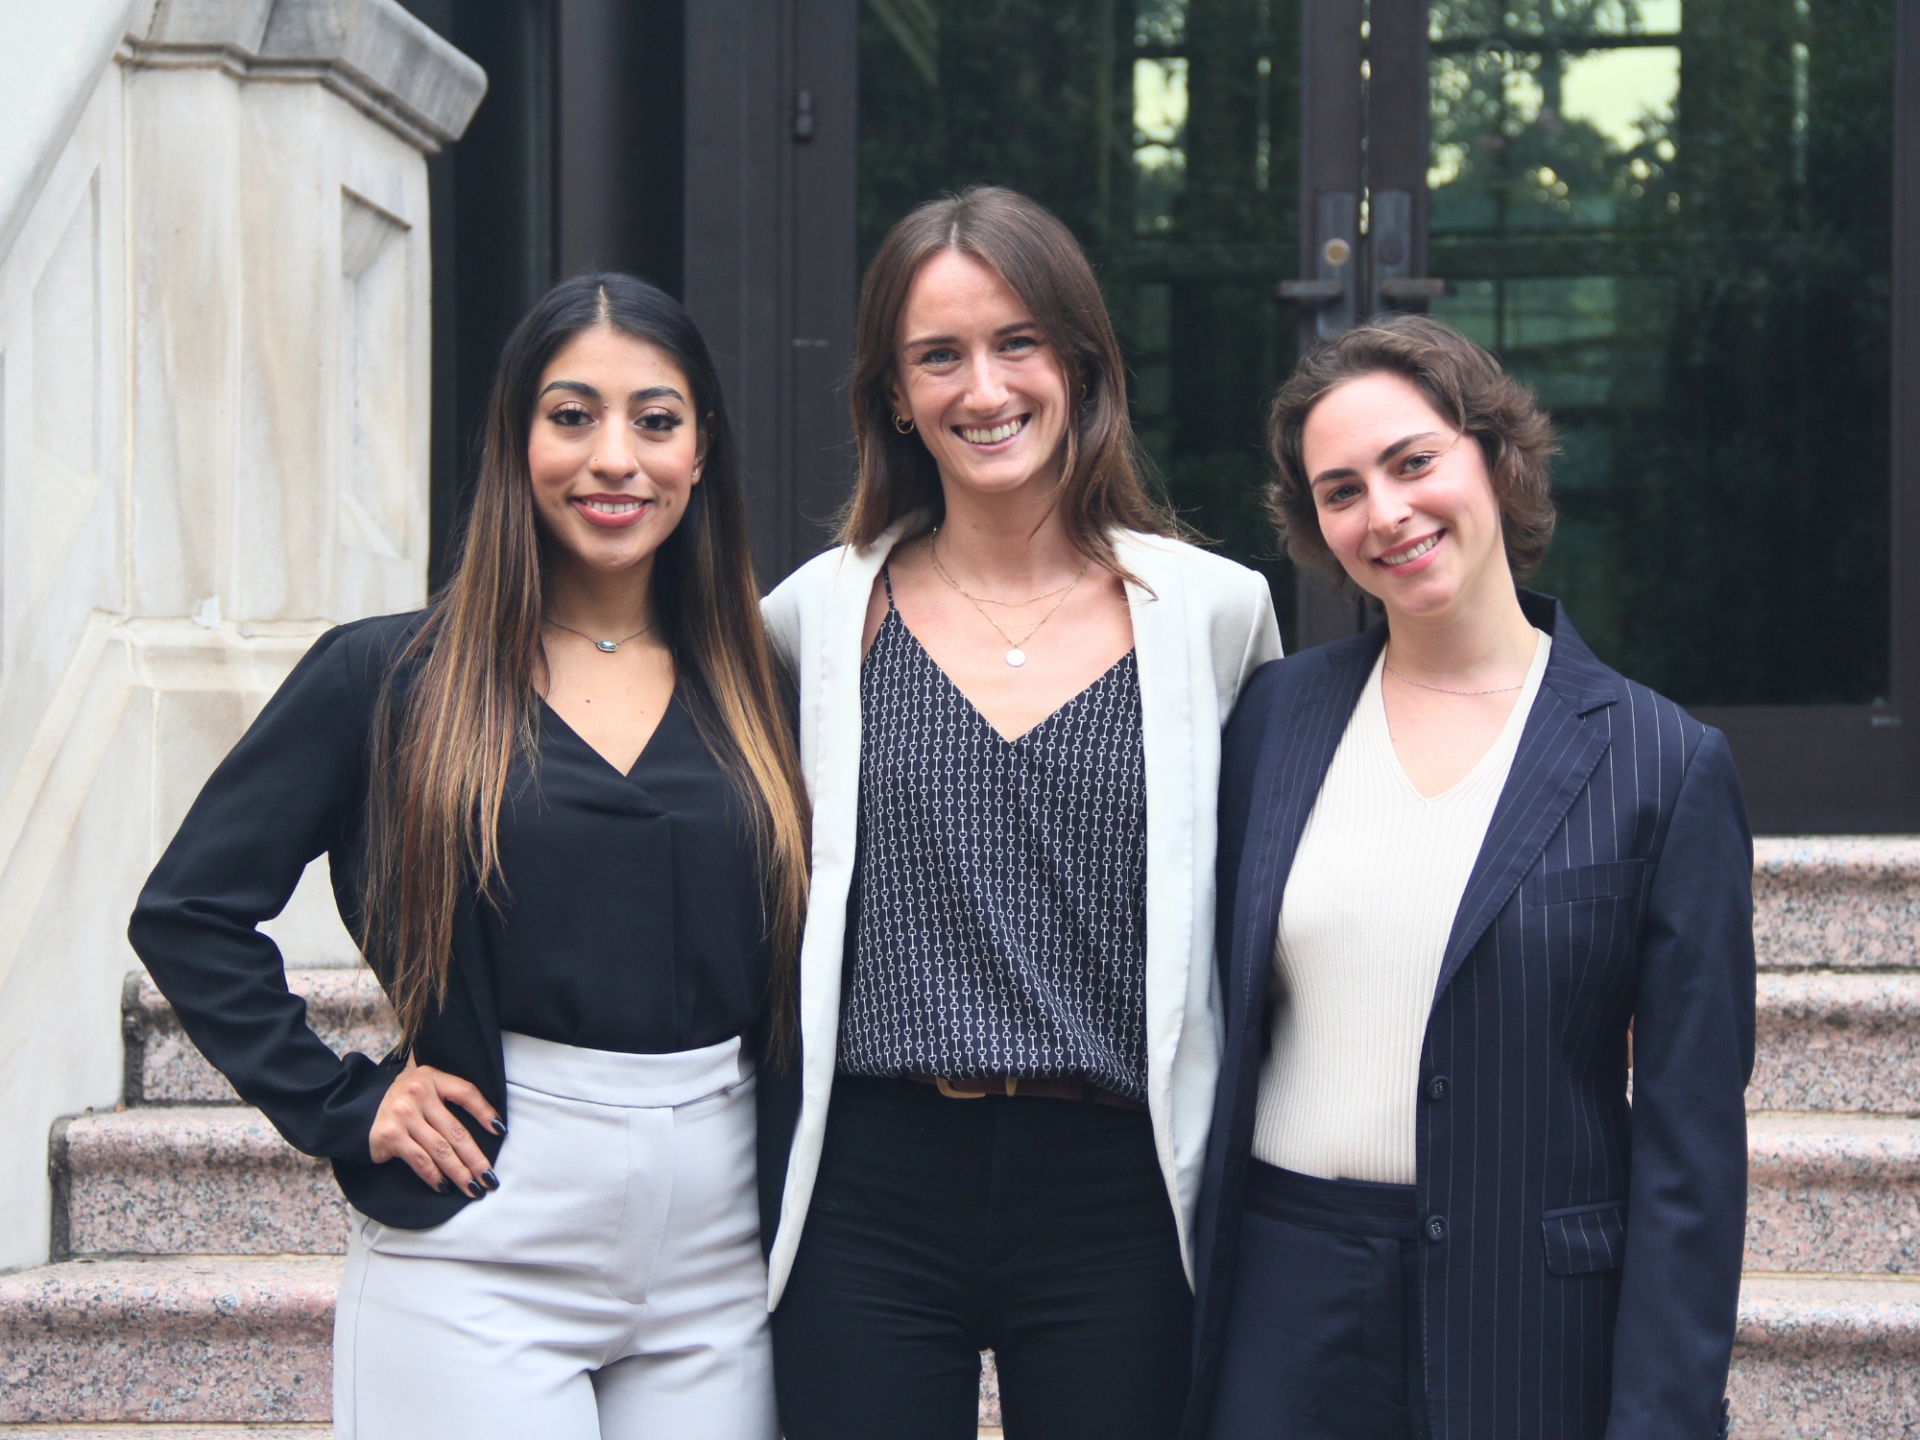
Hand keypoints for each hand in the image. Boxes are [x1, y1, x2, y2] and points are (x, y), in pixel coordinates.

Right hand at [369, 1057, 503, 1196]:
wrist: (356, 1107)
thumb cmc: (400, 1100)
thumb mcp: (423, 1085)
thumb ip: (447, 1094)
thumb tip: (487, 1121)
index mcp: (431, 1077)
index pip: (466, 1093)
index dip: (485, 1112)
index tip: (500, 1131)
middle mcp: (418, 1093)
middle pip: (456, 1130)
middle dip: (476, 1158)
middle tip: (490, 1178)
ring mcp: (403, 1114)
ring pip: (440, 1150)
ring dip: (459, 1173)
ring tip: (473, 1188)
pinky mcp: (390, 1135)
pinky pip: (419, 1160)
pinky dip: (434, 1176)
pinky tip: (444, 1187)